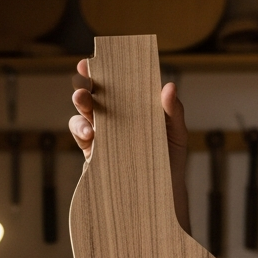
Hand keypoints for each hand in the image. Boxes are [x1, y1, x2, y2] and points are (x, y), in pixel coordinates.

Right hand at [69, 59, 191, 232]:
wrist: (161, 198)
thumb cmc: (170, 162)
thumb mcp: (176, 135)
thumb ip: (173, 112)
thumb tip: (169, 86)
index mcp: (133, 108)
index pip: (116, 85)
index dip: (103, 71)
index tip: (92, 60)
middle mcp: (115, 119)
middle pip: (95, 96)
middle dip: (86, 85)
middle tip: (83, 79)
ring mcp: (102, 136)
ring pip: (84, 114)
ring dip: (80, 105)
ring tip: (83, 102)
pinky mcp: (93, 154)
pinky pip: (81, 137)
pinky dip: (81, 130)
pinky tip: (89, 132)